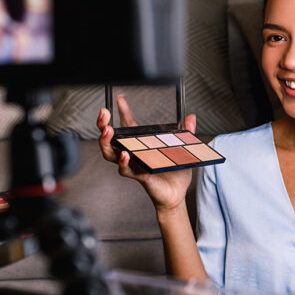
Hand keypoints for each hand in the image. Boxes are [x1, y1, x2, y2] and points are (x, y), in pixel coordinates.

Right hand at [97, 95, 196, 212]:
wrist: (177, 195)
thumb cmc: (175, 172)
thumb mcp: (183, 149)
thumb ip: (186, 132)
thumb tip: (191, 117)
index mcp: (140, 145)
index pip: (127, 126)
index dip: (122, 112)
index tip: (120, 98)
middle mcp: (132, 155)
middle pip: (110, 139)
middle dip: (103, 126)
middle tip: (103, 115)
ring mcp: (133, 165)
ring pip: (111, 155)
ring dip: (106, 143)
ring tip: (108, 131)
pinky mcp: (139, 176)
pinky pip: (126, 170)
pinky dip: (124, 162)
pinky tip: (125, 154)